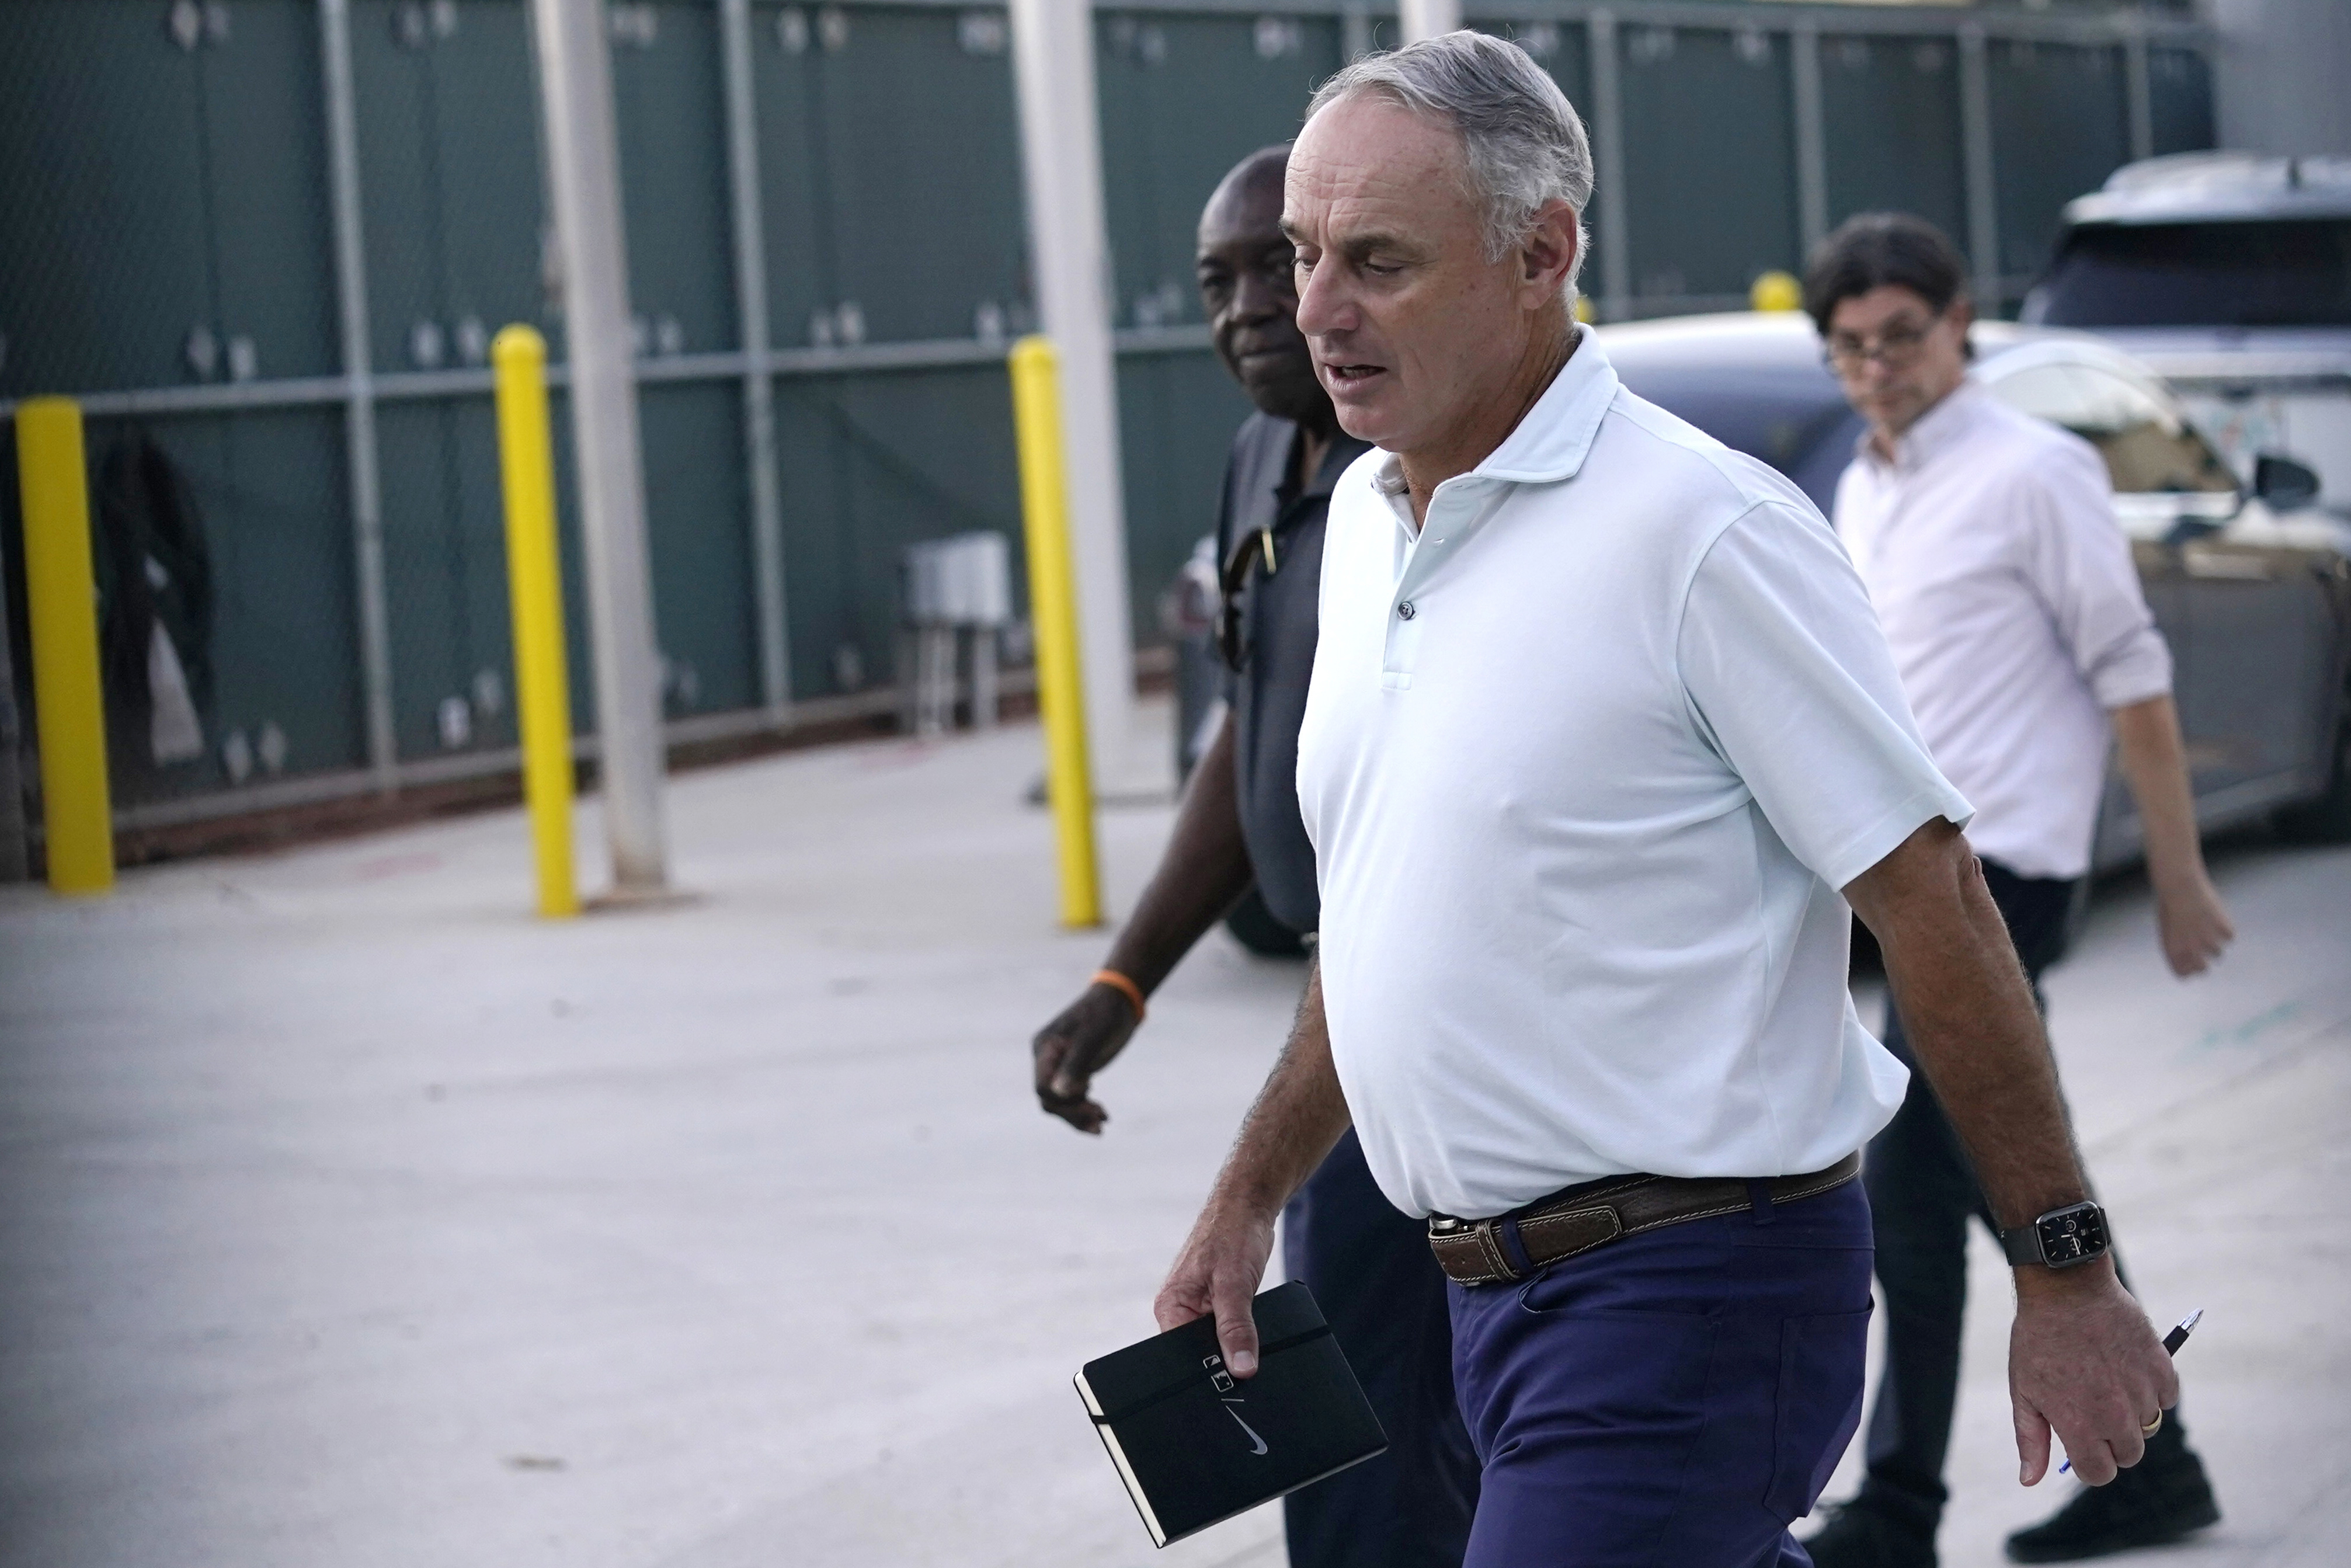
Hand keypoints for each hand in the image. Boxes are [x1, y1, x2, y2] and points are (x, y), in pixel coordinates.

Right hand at [1031, 983, 1140, 1133]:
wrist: (1119, 1002)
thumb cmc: (1104, 1014)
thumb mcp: (1092, 1038)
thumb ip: (1074, 1065)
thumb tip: (1058, 1094)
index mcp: (1045, 1048)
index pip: (1042, 1086)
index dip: (1062, 1099)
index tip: (1089, 1096)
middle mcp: (1048, 1059)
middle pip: (1051, 1099)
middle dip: (1073, 1112)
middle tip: (1100, 1121)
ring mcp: (1061, 1066)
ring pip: (1061, 1102)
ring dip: (1080, 1114)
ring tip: (1104, 1121)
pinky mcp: (1075, 1071)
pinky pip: (1073, 1097)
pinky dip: (1086, 1107)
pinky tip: (1103, 1114)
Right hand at [1154, 1198, 1277, 1376]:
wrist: (1249, 1208)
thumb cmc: (1233, 1233)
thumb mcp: (1235, 1284)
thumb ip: (1236, 1328)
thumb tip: (1242, 1368)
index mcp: (1170, 1306)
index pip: (1179, 1356)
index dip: (1205, 1370)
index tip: (1229, 1380)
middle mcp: (1180, 1310)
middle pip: (1199, 1353)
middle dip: (1222, 1359)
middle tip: (1245, 1364)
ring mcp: (1200, 1308)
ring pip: (1217, 1343)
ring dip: (1235, 1345)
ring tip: (1250, 1343)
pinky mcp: (1218, 1305)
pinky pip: (1229, 1331)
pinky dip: (1242, 1334)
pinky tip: (1254, 1333)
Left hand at [2009, 1264, 2178, 1485]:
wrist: (2066, 1289)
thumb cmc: (2038, 1340)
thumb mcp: (2023, 1391)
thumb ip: (2031, 1440)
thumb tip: (2030, 1481)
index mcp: (2081, 1427)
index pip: (2099, 1474)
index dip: (2088, 1461)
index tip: (2080, 1441)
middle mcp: (2117, 1417)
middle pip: (2128, 1456)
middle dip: (2111, 1441)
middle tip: (2092, 1407)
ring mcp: (2142, 1392)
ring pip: (2148, 1427)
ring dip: (2131, 1413)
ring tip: (2105, 1379)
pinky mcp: (2161, 1368)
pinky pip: (2167, 1398)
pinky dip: (2153, 1389)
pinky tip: (2127, 1367)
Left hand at [2152, 872, 2232, 977]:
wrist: (2180, 886)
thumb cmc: (2170, 905)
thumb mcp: (2168, 927)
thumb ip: (2178, 946)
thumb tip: (2192, 959)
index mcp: (2173, 951)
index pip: (2183, 974)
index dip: (2187, 968)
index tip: (2191, 961)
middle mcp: (2191, 950)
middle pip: (2203, 969)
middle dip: (2204, 960)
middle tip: (2203, 946)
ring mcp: (2209, 940)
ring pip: (2217, 952)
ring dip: (2213, 940)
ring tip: (2204, 922)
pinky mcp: (2223, 929)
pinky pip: (2229, 936)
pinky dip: (2225, 927)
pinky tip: (2215, 915)